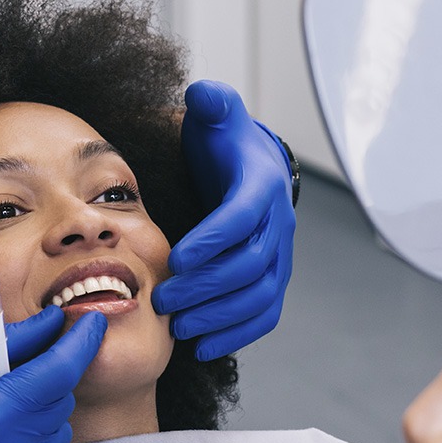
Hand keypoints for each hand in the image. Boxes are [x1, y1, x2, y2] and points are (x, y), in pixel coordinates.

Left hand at [151, 79, 294, 360]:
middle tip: (163, 300)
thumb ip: (211, 103)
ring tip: (180, 328)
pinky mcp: (272, 278)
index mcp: (260, 186)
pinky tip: (205, 346)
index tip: (176, 259)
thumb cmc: (223, 142)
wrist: (248, 166)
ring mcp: (279, 255)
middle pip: (248, 264)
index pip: (242, 217)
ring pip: (258, 295)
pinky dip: (240, 334)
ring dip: (220, 316)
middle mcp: (277, 223)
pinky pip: (265, 313)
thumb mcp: (216, 115)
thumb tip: (203, 96)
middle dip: (205, 286)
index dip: (212, 240)